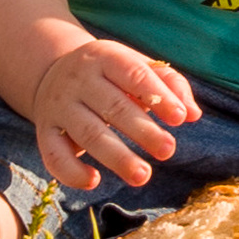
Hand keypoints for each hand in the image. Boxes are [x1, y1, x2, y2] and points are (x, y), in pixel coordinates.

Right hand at [29, 37, 198, 191]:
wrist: (52, 71)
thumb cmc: (110, 74)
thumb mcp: (137, 66)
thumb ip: (169, 85)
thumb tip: (193, 114)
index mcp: (105, 57)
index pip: (133, 74)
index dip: (157, 96)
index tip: (179, 118)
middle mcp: (79, 80)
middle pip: (113, 107)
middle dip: (142, 131)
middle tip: (168, 151)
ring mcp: (59, 106)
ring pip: (87, 133)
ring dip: (116, 157)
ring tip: (142, 175)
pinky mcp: (45, 131)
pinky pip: (54, 154)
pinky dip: (71, 171)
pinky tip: (94, 181)